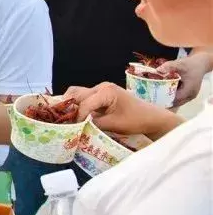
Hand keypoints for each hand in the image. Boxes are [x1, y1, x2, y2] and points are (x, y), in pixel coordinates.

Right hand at [65, 82, 183, 138]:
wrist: (152, 118)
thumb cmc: (136, 120)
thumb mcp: (113, 124)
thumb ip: (93, 123)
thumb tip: (76, 126)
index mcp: (106, 91)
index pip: (84, 104)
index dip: (76, 117)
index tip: (72, 128)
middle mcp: (101, 86)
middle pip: (76, 93)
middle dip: (68, 107)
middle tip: (61, 120)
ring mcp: (102, 89)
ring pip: (78, 95)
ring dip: (72, 105)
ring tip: (67, 118)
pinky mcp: (102, 94)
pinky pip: (85, 98)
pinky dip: (79, 106)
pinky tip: (76, 116)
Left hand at [156, 52, 212, 108]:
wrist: (200, 64)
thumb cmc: (190, 65)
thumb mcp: (179, 64)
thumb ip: (169, 66)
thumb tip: (158, 70)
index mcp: (189, 90)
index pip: (175, 99)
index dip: (164, 100)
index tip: (153, 99)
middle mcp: (190, 95)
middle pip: (175, 102)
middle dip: (164, 101)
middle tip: (151, 99)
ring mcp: (190, 96)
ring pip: (177, 102)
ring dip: (167, 99)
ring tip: (155, 97)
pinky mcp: (188, 94)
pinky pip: (178, 98)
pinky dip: (171, 96)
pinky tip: (162, 93)